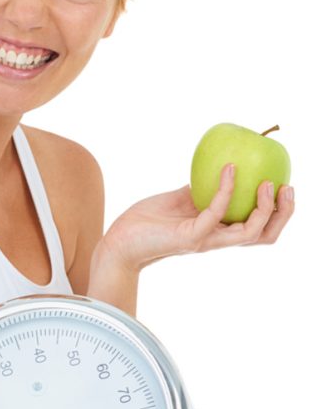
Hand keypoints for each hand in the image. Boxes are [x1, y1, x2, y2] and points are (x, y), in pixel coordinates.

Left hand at [101, 164, 294, 271]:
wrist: (120, 239)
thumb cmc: (147, 221)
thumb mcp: (179, 200)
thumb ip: (200, 190)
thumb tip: (217, 168)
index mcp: (218, 232)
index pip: (259, 229)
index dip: (279, 213)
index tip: (284, 185)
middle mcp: (216, 239)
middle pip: (264, 236)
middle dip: (283, 214)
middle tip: (287, 187)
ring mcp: (205, 240)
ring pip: (249, 233)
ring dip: (263, 208)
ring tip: (266, 183)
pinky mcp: (189, 237)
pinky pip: (215, 213)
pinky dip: (226, 190)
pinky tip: (228, 169)